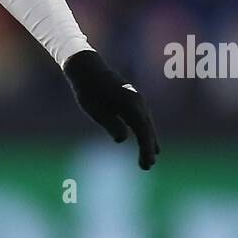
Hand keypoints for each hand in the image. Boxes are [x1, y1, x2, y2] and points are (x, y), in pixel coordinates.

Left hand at [63, 50, 159, 169]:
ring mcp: (138, 101)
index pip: (142, 131)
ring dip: (149, 142)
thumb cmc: (89, 92)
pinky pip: (143, 120)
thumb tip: (122, 139)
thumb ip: (110, 124)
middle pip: (147, 129)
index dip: (145, 148)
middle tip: (147, 167)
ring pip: (147, 125)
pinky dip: (146, 133)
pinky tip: (148, 143)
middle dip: (148, 148)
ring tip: (149, 160)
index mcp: (129, 105)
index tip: (147, 164)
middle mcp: (138, 102)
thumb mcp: (96, 110)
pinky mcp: (134, 102)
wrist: (89, 71)